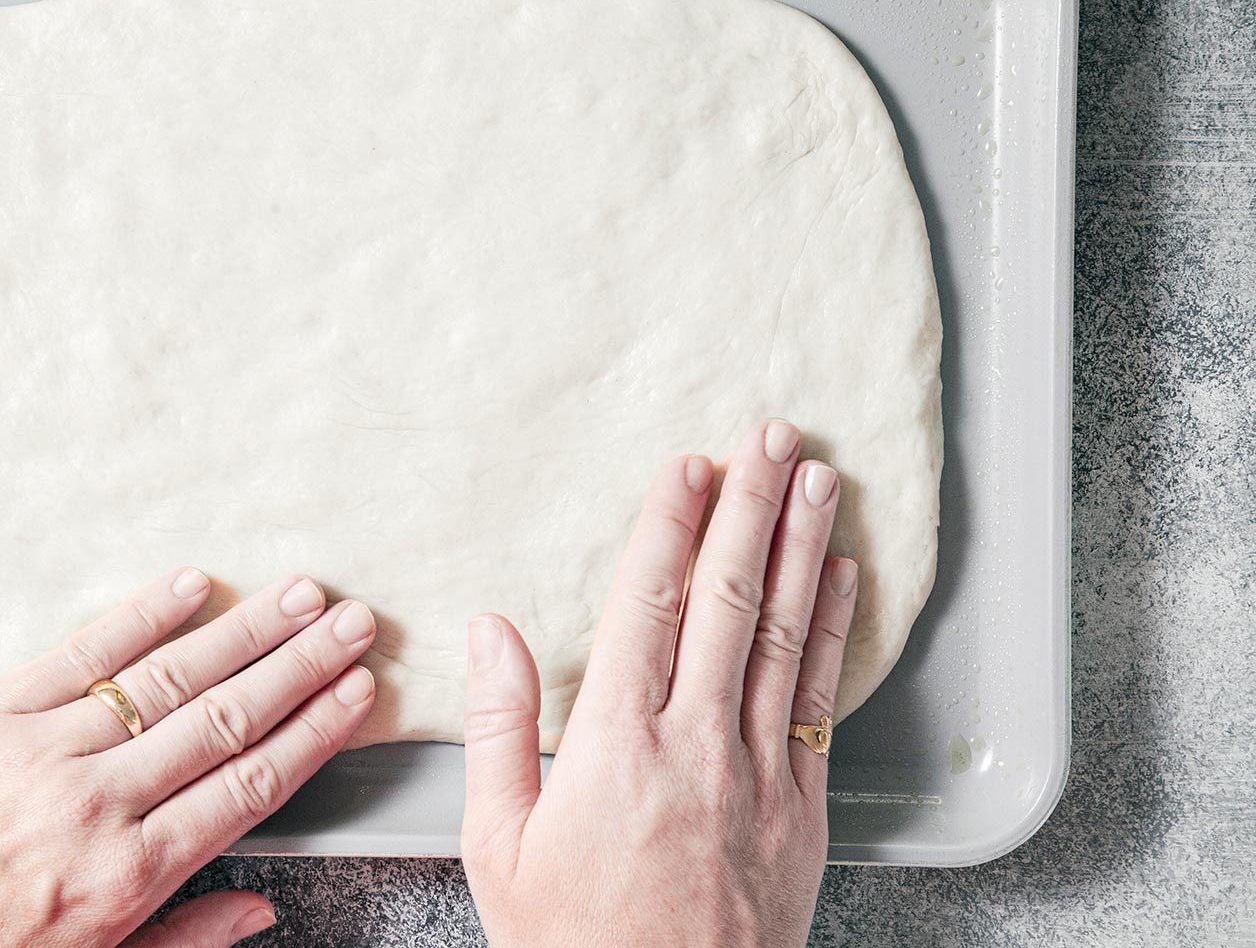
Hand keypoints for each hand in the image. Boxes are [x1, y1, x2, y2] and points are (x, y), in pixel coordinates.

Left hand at [0, 569, 377, 947]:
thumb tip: (259, 910)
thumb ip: (179, 937)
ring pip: (166, 677)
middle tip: (353, 622)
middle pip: (224, 719)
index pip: (247, 786)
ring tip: (298, 595)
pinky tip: (187, 584)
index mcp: (124, 876)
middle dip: (299, 666)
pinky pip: (79, 652)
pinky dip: (139, 614)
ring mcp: (40, 748)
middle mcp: (95, 804)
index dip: (312, 732)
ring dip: (243, 630)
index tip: (357, 693)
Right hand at [461, 419, 858, 947]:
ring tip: (818, 478)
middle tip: (771, 436)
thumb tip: (492, 629)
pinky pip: (818, 702)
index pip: (648, 603)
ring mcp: (757, 776)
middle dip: (750, 507)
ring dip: (802, 547)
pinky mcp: (800, 813)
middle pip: (728, 598)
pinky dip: (832, 631)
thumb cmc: (571, 943)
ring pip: (783, 635)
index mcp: (615, 743)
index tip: (686, 467)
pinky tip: (841, 578)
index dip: (669, 525)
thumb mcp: (498, 842)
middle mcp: (695, 743)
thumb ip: (496, 726)